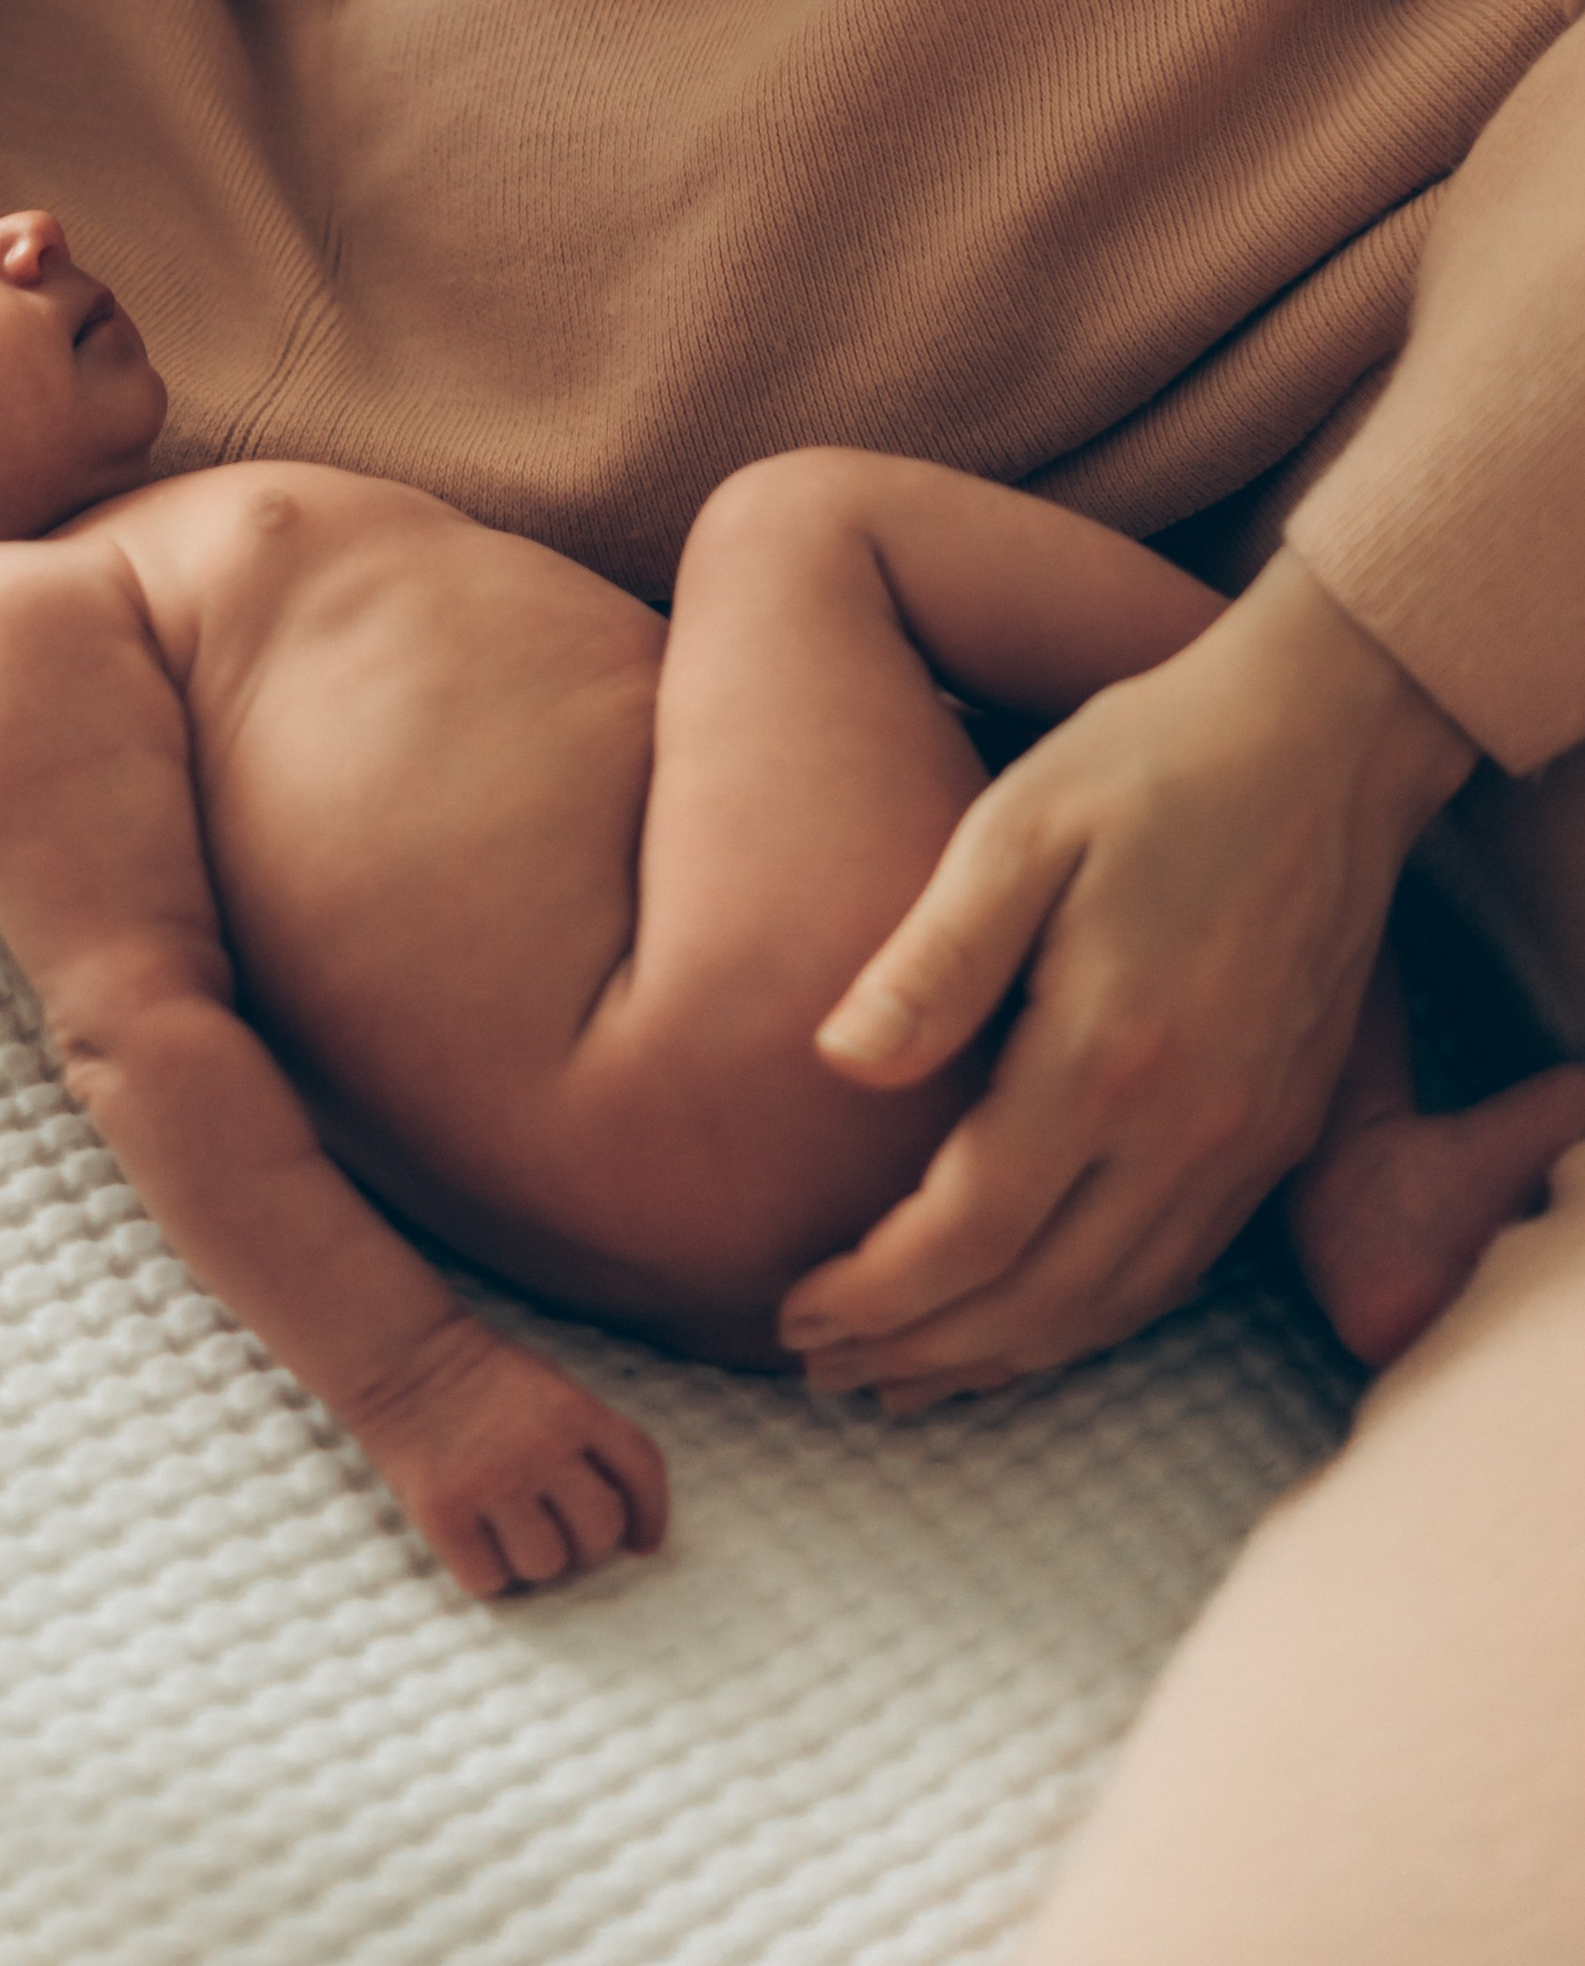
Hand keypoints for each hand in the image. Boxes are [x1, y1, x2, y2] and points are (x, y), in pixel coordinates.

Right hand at [351, 1316, 668, 1597]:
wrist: (400, 1354)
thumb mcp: (551, 1386)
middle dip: (584, 1544)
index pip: (641, 1472)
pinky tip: (473, 1542)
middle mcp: (541, 1445)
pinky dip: (486, 1574)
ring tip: (506, 1531)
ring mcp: (491, 1480)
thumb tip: (628, 1529)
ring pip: (547, 1565)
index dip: (651, 1516)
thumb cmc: (481, 1378)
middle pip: (600, 1533)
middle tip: (554, 1529)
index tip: (642, 1544)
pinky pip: (490, 1581)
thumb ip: (589, 1441)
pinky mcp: (443, 1511)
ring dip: (533, 1560)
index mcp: (575, 1408)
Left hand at [776, 549, 1474, 1407]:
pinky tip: (1030, 1322)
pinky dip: (1088, 1320)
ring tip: (903, 1377)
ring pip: (1111, 1306)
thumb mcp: (1018, 827)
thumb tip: (837, 1062)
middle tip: (822, 1370)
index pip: (969, 1232)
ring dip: (1001, 1358)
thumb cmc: (1148, 763)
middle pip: (1036, 1299)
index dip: (874, 1292)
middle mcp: (1186, 1126)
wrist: (1325, 740)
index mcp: (1104, 1054)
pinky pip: (1173, 1271)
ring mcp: (1244, 1140)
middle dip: (920, 1350)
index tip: (793, 1312)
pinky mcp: (1279, 1130)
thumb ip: (933, 957)